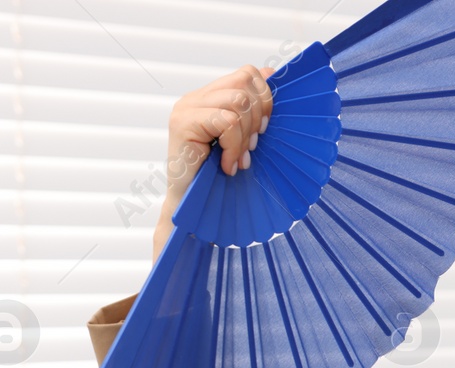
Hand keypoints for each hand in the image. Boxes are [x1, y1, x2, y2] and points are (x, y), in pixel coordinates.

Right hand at [151, 65, 275, 261]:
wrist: (192, 207)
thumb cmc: (219, 179)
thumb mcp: (244, 140)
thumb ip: (253, 110)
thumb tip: (271, 72)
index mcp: (210, 98)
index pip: (246, 74)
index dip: (264, 99)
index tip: (262, 130)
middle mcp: (196, 98)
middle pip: (244, 81)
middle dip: (258, 116)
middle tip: (251, 147)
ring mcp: (187, 108)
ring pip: (238, 102)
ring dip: (245, 135)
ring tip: (238, 158)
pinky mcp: (183, 123)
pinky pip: (226, 121)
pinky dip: (234, 146)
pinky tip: (227, 165)